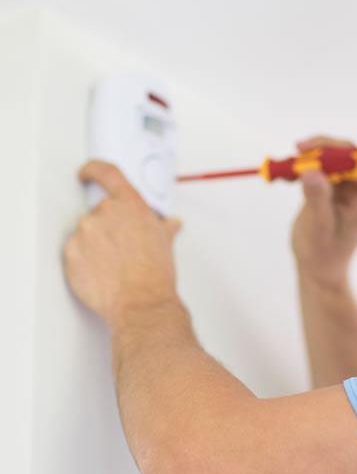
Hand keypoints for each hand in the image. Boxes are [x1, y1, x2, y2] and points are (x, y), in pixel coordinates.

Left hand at [64, 161, 181, 326]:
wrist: (141, 303)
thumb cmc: (155, 276)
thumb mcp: (166, 244)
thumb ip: (163, 227)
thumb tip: (169, 224)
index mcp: (130, 206)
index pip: (107, 174)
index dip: (94, 170)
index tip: (87, 172)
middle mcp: (104, 213)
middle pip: (98, 213)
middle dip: (108, 230)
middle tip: (122, 251)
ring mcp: (84, 233)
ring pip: (86, 235)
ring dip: (96, 247)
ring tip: (115, 267)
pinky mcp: (71, 254)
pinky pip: (75, 254)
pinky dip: (85, 263)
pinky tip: (103, 274)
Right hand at [291, 132, 356, 288]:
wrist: (316, 269)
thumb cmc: (322, 254)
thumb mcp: (318, 227)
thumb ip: (317, 198)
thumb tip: (311, 170)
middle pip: (351, 159)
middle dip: (328, 148)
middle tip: (301, 147)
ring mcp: (342, 192)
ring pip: (332, 161)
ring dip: (311, 156)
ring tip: (287, 165)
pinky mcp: (328, 191)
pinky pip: (318, 171)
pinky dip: (302, 168)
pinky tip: (285, 175)